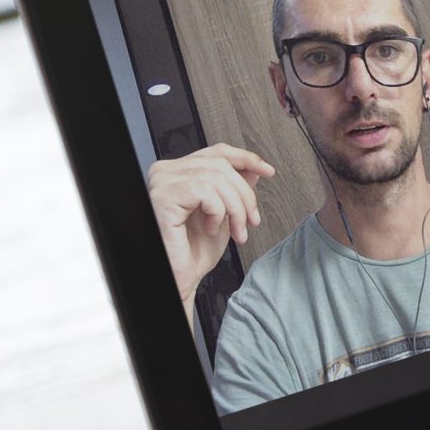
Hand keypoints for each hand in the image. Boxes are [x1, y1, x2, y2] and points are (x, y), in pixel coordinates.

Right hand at [146, 144, 273, 311]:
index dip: (245, 159)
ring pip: (217, 178)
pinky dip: (218, 212)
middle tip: (252, 220)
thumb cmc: (194, 251)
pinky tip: (211, 229)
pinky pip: (205, 191)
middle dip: (244, 194)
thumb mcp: (224, 213)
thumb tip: (253, 169)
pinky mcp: (163, 196)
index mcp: (178, 172)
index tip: (267, 171)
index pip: (216, 152)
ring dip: (236, 208)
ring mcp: (162, 182)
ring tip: (236, 230)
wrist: (181, 277)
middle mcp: (165, 172)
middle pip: (221, 165)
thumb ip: (234, 188)